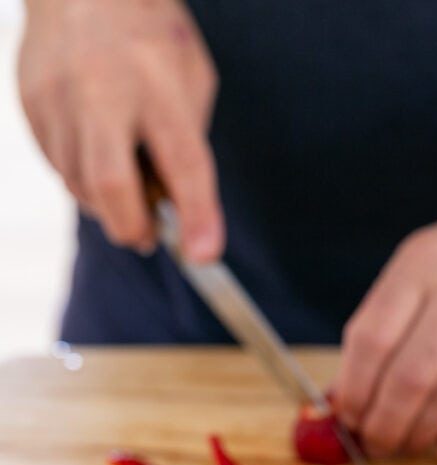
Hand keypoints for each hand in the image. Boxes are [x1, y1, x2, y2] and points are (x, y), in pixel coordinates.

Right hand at [18, 0, 222, 261]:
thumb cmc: (149, 36)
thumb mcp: (191, 80)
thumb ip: (188, 144)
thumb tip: (180, 212)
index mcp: (157, 81)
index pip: (183, 162)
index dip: (196, 214)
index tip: (204, 255)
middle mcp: (102, 89)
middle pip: (112, 185)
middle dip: (133, 226)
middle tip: (149, 237)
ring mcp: (58, 97)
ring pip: (80, 186)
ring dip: (108, 204)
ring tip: (128, 180)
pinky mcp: (31, 104)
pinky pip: (59, 167)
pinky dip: (84, 178)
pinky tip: (98, 151)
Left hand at [336, 167, 436, 462]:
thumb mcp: (426, 263)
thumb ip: (390, 320)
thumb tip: (347, 396)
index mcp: (422, 262)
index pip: (371, 339)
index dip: (354, 391)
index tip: (350, 420)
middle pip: (410, 374)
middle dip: (386, 424)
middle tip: (380, 445)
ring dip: (425, 433)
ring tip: (413, 447)